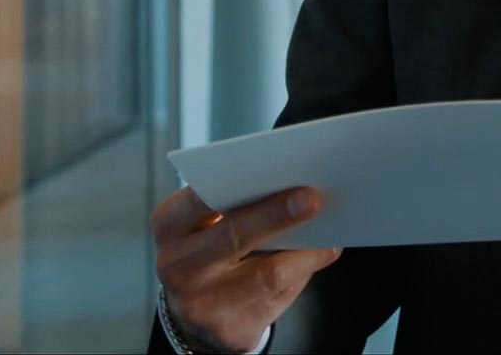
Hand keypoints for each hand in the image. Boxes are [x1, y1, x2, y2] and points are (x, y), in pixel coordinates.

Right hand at [151, 186, 341, 352]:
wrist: (196, 314)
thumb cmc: (209, 252)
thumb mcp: (204, 225)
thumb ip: (236, 203)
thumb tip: (292, 184)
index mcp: (170, 226)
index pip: (198, 199)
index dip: (235, 185)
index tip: (271, 169)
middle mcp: (178, 266)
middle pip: (233, 237)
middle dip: (275, 216)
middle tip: (311, 199)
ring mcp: (201, 303)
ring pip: (266, 274)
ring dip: (305, 251)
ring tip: (330, 231)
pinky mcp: (229, 330)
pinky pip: (279, 300)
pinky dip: (305, 273)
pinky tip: (321, 255)